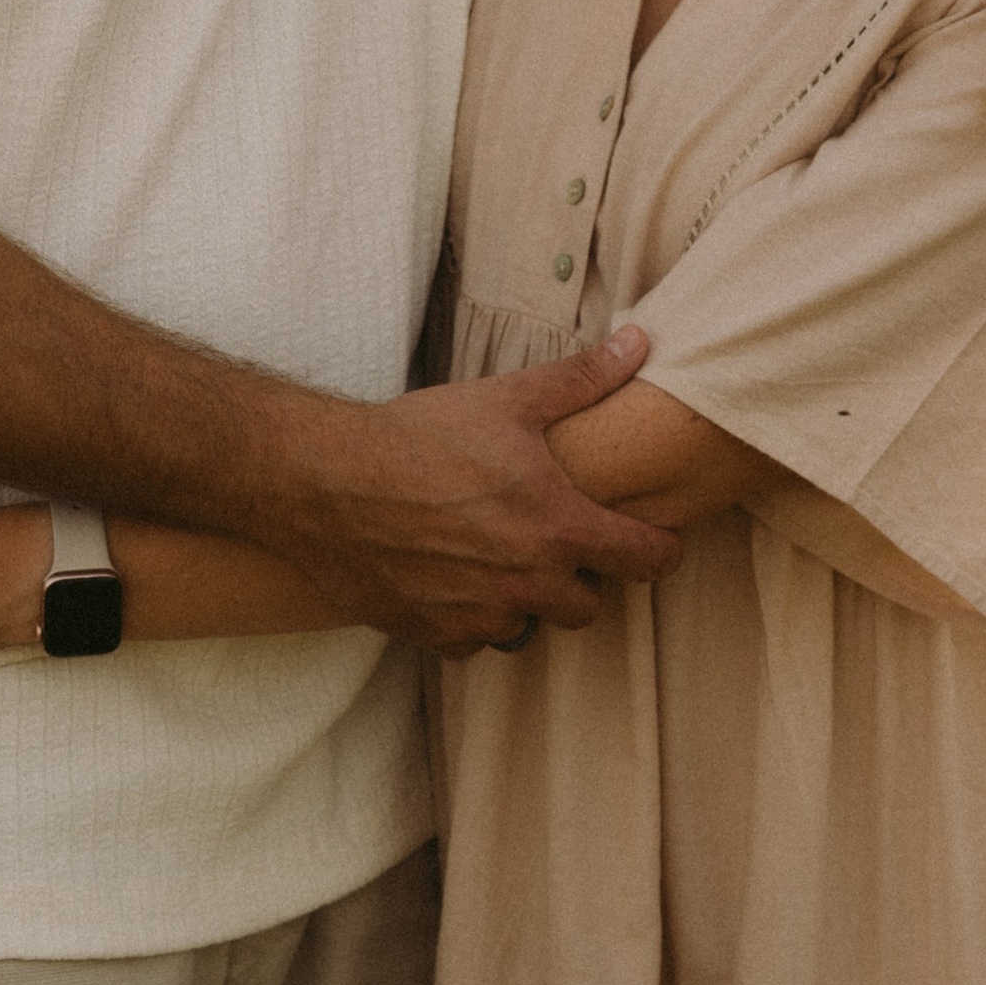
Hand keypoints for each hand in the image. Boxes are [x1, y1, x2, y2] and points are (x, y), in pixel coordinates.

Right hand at [259, 326, 683, 652]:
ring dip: (524, 596)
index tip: (657, 539)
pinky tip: (452, 574)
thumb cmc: (418, 437)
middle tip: (557, 539)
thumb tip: (639, 345)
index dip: (660, 548)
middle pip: (590, 606)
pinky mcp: (436, 636)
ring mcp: (481, 616)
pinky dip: (473, 614)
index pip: (645, 559)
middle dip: (582, 577)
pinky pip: (476, 638)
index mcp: (557, 527)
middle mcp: (527, 583)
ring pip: (530, 623)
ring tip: (496, 553)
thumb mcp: (506, 399)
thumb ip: (581, 379)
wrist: (325, 482)